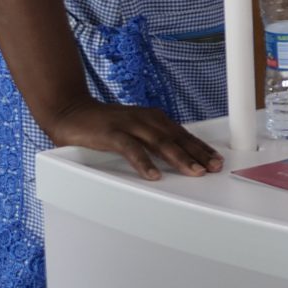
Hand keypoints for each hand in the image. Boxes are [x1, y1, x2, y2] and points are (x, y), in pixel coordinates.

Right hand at [42, 100, 221, 181]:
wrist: (71, 111)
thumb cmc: (104, 125)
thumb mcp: (134, 129)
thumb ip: (152, 140)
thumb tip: (175, 156)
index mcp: (153, 118)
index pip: (183, 134)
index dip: (201, 147)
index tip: (216, 160)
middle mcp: (145, 119)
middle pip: (177, 138)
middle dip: (198, 153)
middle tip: (214, 167)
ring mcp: (129, 125)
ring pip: (160, 143)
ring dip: (179, 158)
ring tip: (195, 172)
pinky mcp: (112, 134)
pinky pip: (132, 149)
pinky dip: (144, 163)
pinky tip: (154, 175)